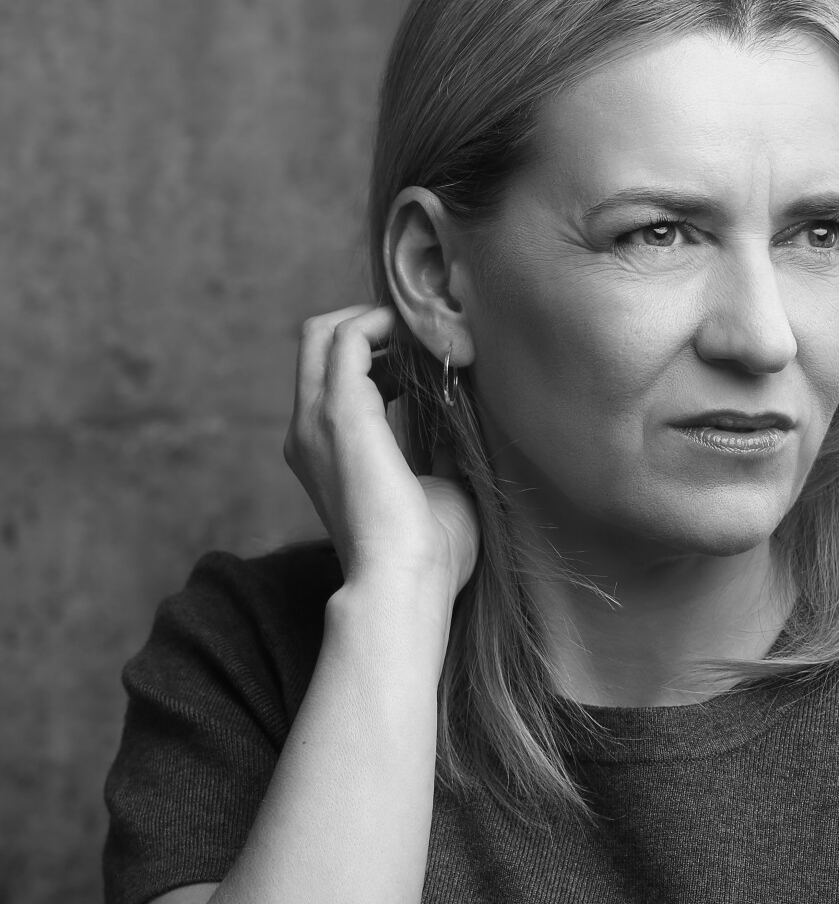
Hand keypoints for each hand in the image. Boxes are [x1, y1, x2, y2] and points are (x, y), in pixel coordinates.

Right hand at [283, 304, 478, 591]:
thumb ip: (442, 454)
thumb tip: (465, 425)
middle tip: (423, 333)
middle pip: (317, 341)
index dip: (379, 354)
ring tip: (429, 333)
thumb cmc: (428, 555)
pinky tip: (425, 337)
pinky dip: (385, 323)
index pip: (333, 376)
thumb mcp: (440, 490)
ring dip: (379, 320)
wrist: (405, 583)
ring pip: (325, 331)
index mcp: (324, 452)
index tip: (425, 356)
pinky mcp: (341, 411)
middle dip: (370, 323)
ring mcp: (317, 419)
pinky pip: (350, 337)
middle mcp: (308, 430)